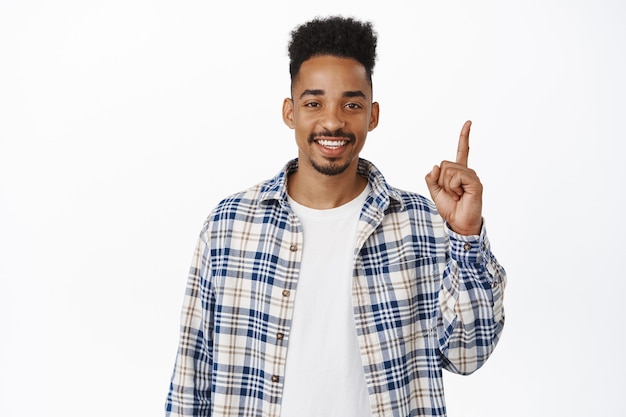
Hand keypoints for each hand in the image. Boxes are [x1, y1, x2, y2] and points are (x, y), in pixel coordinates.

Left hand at [425, 120, 482, 235]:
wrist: (459, 223)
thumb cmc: (450, 209)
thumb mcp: (435, 192)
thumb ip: (432, 179)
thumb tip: (435, 166)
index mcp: (458, 172)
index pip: (462, 151)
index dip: (464, 137)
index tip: (469, 122)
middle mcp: (467, 171)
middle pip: (444, 164)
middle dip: (441, 181)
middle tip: (451, 194)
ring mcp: (472, 176)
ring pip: (448, 170)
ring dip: (447, 186)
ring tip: (457, 196)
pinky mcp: (475, 182)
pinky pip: (456, 177)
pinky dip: (453, 188)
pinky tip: (461, 195)